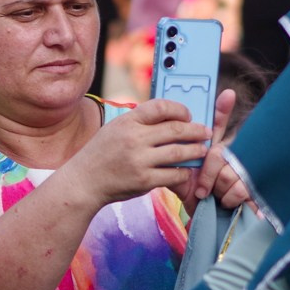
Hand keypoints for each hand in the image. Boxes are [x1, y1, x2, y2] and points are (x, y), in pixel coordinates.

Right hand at [74, 98, 216, 206]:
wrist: (82, 183)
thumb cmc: (101, 154)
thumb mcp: (115, 129)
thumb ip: (139, 121)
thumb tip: (169, 115)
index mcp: (127, 122)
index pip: (161, 107)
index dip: (180, 109)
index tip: (188, 115)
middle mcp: (134, 139)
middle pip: (175, 129)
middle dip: (196, 130)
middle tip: (206, 132)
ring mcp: (139, 160)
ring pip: (179, 152)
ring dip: (195, 150)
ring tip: (203, 149)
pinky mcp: (144, 181)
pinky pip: (174, 175)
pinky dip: (184, 172)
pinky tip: (187, 170)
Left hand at [176, 88, 240, 211]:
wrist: (205, 216)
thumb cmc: (191, 192)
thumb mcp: (177, 174)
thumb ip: (173, 156)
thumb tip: (156, 140)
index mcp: (212, 146)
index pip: (218, 124)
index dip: (223, 109)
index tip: (227, 94)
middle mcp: (229, 154)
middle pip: (221, 153)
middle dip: (210, 174)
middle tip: (203, 188)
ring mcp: (241, 169)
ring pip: (229, 172)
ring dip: (217, 189)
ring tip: (210, 197)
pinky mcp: (250, 187)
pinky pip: (240, 188)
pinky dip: (229, 198)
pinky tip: (224, 202)